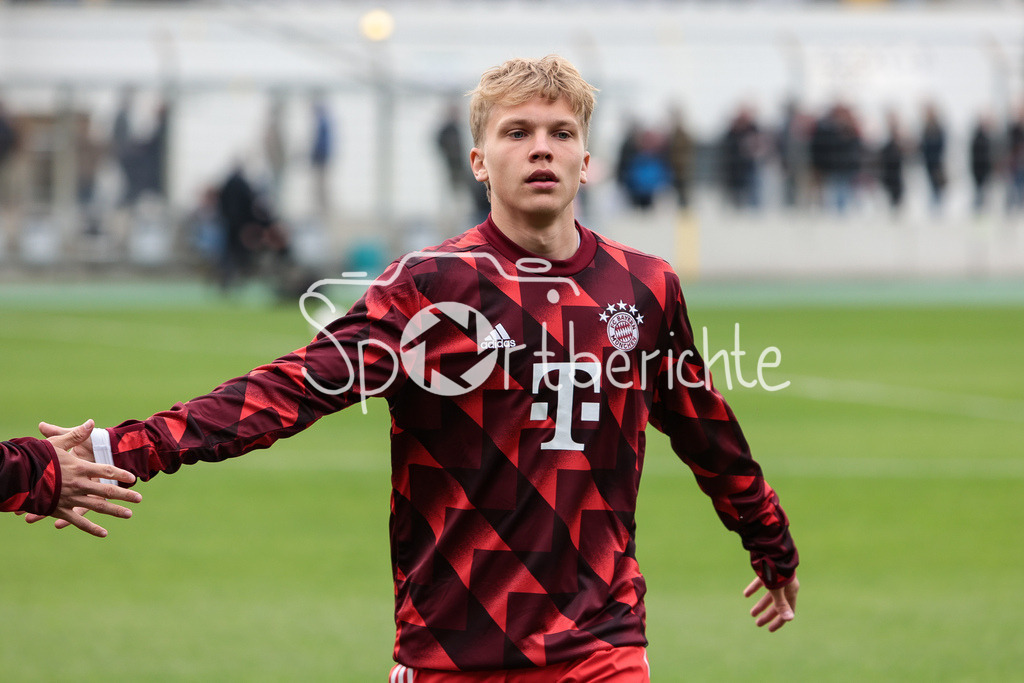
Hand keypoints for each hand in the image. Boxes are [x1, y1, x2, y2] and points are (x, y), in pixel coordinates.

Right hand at [24, 420, 141, 537]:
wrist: (17, 475)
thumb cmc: (36, 457)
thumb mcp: (57, 443)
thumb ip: (76, 435)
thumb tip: (91, 422)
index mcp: (80, 468)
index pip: (106, 471)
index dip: (120, 474)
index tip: (133, 478)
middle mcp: (78, 484)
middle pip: (107, 491)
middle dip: (125, 495)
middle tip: (139, 499)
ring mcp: (70, 499)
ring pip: (97, 507)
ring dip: (114, 511)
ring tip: (129, 514)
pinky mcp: (59, 510)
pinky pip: (78, 521)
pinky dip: (91, 528)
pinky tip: (104, 533)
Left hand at [744, 575, 798, 632]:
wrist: (771, 549)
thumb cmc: (776, 570)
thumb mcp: (778, 589)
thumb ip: (782, 604)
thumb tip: (790, 619)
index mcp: (791, 591)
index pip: (786, 611)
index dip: (779, 621)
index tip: (769, 629)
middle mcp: (785, 586)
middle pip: (777, 605)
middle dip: (767, 615)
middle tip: (758, 624)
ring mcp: (776, 578)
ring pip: (768, 595)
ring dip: (760, 605)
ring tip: (751, 613)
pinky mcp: (767, 571)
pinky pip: (761, 583)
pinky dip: (754, 589)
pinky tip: (746, 595)